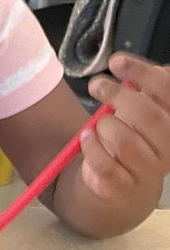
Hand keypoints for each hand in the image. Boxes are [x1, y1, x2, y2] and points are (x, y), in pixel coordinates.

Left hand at [81, 54, 169, 203]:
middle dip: (118, 95)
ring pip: (125, 141)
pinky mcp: (123, 187)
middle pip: (148, 115)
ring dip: (105, 125)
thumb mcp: (140, 111)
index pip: (167, 91)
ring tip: (98, 123)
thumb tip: (133, 66)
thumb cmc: (131, 138)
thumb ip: (144, 90)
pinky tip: (87, 138)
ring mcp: (147, 171)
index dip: (142, 73)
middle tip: (97, 85)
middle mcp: (168, 148)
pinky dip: (91, 147)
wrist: (123, 185)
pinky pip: (106, 165)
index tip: (116, 62)